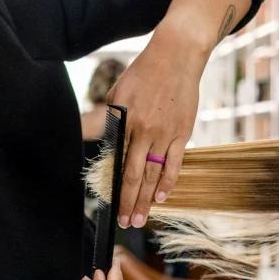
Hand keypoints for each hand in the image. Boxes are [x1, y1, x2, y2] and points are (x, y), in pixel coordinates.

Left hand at [106, 17, 205, 229]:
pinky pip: (175, 163)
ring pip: (154, 174)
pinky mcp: (183, 133)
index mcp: (125, 122)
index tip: (111, 205)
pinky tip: (161, 197)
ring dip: (147, 200)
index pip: (117, 162)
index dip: (114, 186)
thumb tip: (95, 138)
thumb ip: (107, 119)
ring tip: (142, 218)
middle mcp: (145, 131)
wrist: (176, 57)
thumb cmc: (143, 74)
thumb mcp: (117, 93)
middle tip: (126, 223)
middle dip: (129, 202)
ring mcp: (166, 134)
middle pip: (134, 175)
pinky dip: (168, 182)